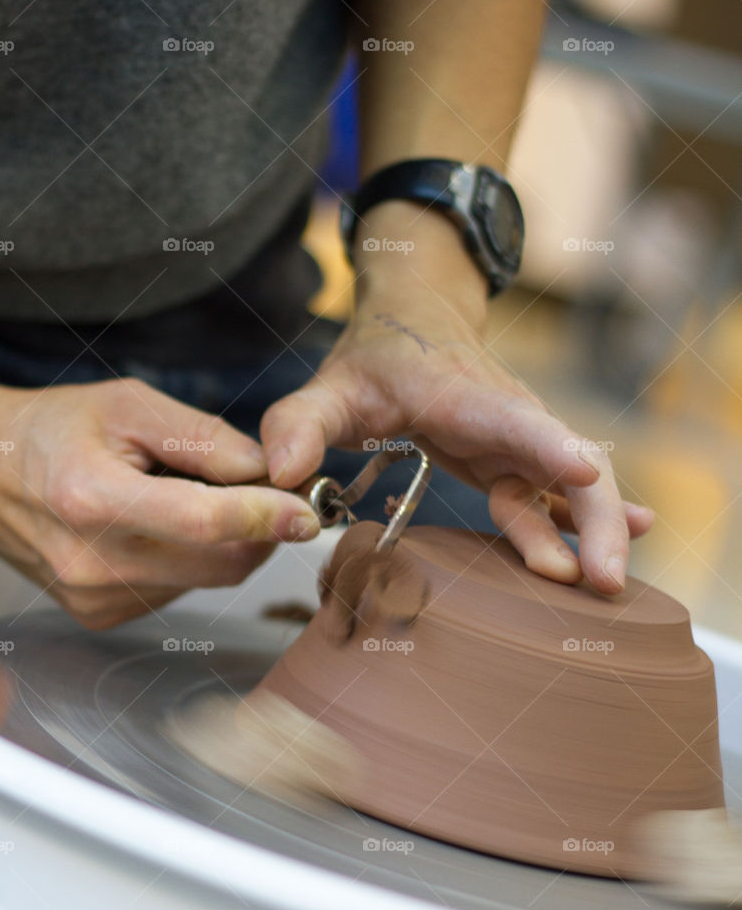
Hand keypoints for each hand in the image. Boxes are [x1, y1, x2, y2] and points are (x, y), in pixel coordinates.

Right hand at [0, 375, 320, 628]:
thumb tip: (271, 472)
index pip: (202, 522)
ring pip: (207, 577)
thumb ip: (204, 438)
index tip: (308, 511)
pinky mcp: (100, 616)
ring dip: (221, 541)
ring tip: (174, 494)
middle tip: (256, 483)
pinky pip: (180, 589)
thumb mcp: (129, 405)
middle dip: (257, 525)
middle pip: (219, 561)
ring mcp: (94, 598)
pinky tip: (153, 525)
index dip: (264, 516)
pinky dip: (189, 558)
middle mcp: (91, 562)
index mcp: (90, 498)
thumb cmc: (52, 429)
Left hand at [260, 203, 651, 593]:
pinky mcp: (520, 464)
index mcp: (460, 396)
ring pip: (573, 487)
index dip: (547, 447)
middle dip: (593, 519)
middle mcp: (506, 417)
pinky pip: (560, 497)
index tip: (586, 474)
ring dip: (595, 534)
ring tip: (610, 588)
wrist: (416, 321)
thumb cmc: (375, 359)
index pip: (510, 419)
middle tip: (603, 581)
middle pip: (566, 464)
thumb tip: (279, 475)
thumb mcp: (328, 386)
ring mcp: (520, 442)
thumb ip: (297, 424)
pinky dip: (591, 520)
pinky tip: (632, 541)